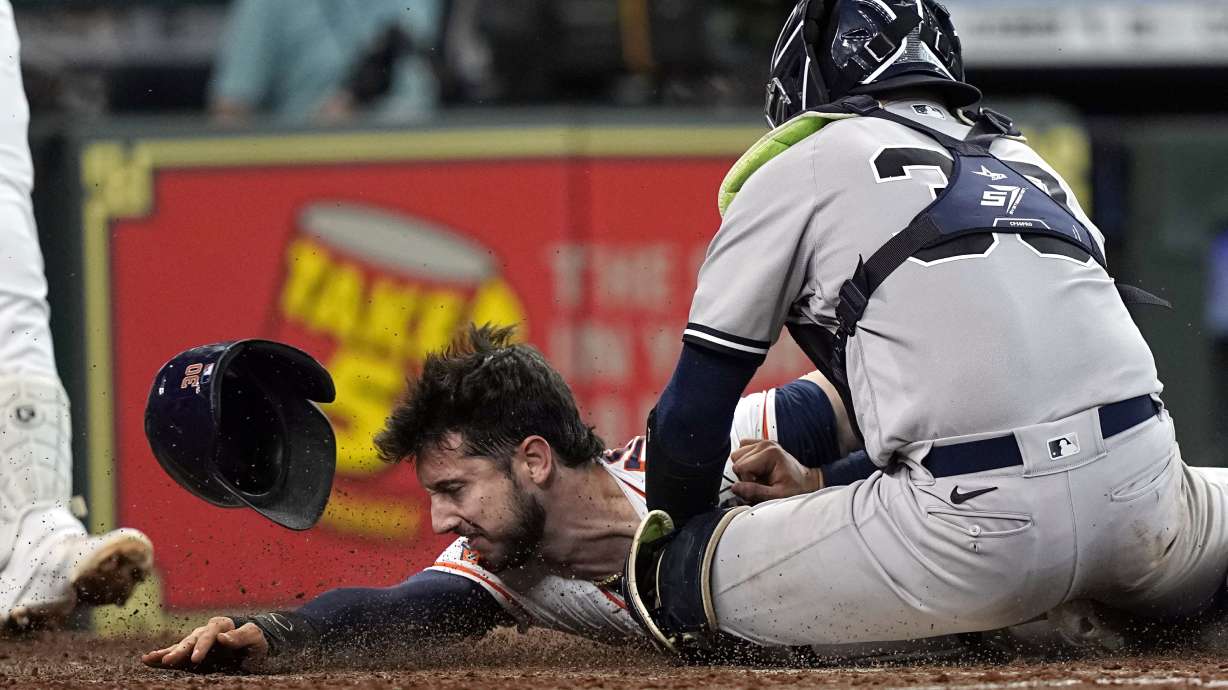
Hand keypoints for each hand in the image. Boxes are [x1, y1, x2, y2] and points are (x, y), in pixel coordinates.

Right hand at [141, 616, 268, 671]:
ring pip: (179, 646)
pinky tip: (148, 660)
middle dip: (179, 651)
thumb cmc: (256, 641)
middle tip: (168, 661)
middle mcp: (205, 632)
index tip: (196, 659)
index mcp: (221, 625)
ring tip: (149, 658)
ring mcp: (197, 642)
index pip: (210, 634)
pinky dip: (162, 657)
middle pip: (191, 640)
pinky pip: (176, 654)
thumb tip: (222, 637)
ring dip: (165, 653)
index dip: (202, 646)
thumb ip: (241, 636)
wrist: (253, 646)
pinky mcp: (192, 653)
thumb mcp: (255, 637)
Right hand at [730, 439, 823, 503]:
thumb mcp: (777, 495)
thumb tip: (735, 488)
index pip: (740, 467)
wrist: (806, 482)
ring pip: (736, 454)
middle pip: (736, 459)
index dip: (747, 481)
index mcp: (769, 453)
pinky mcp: (760, 445)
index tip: (760, 486)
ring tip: (759, 476)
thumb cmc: (796, 488)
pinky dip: (745, 461)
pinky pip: (741, 450)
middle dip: (745, 474)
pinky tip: (756, 469)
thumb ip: (755, 491)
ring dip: (744, 468)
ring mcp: (762, 442)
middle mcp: (764, 444)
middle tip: (760, 482)